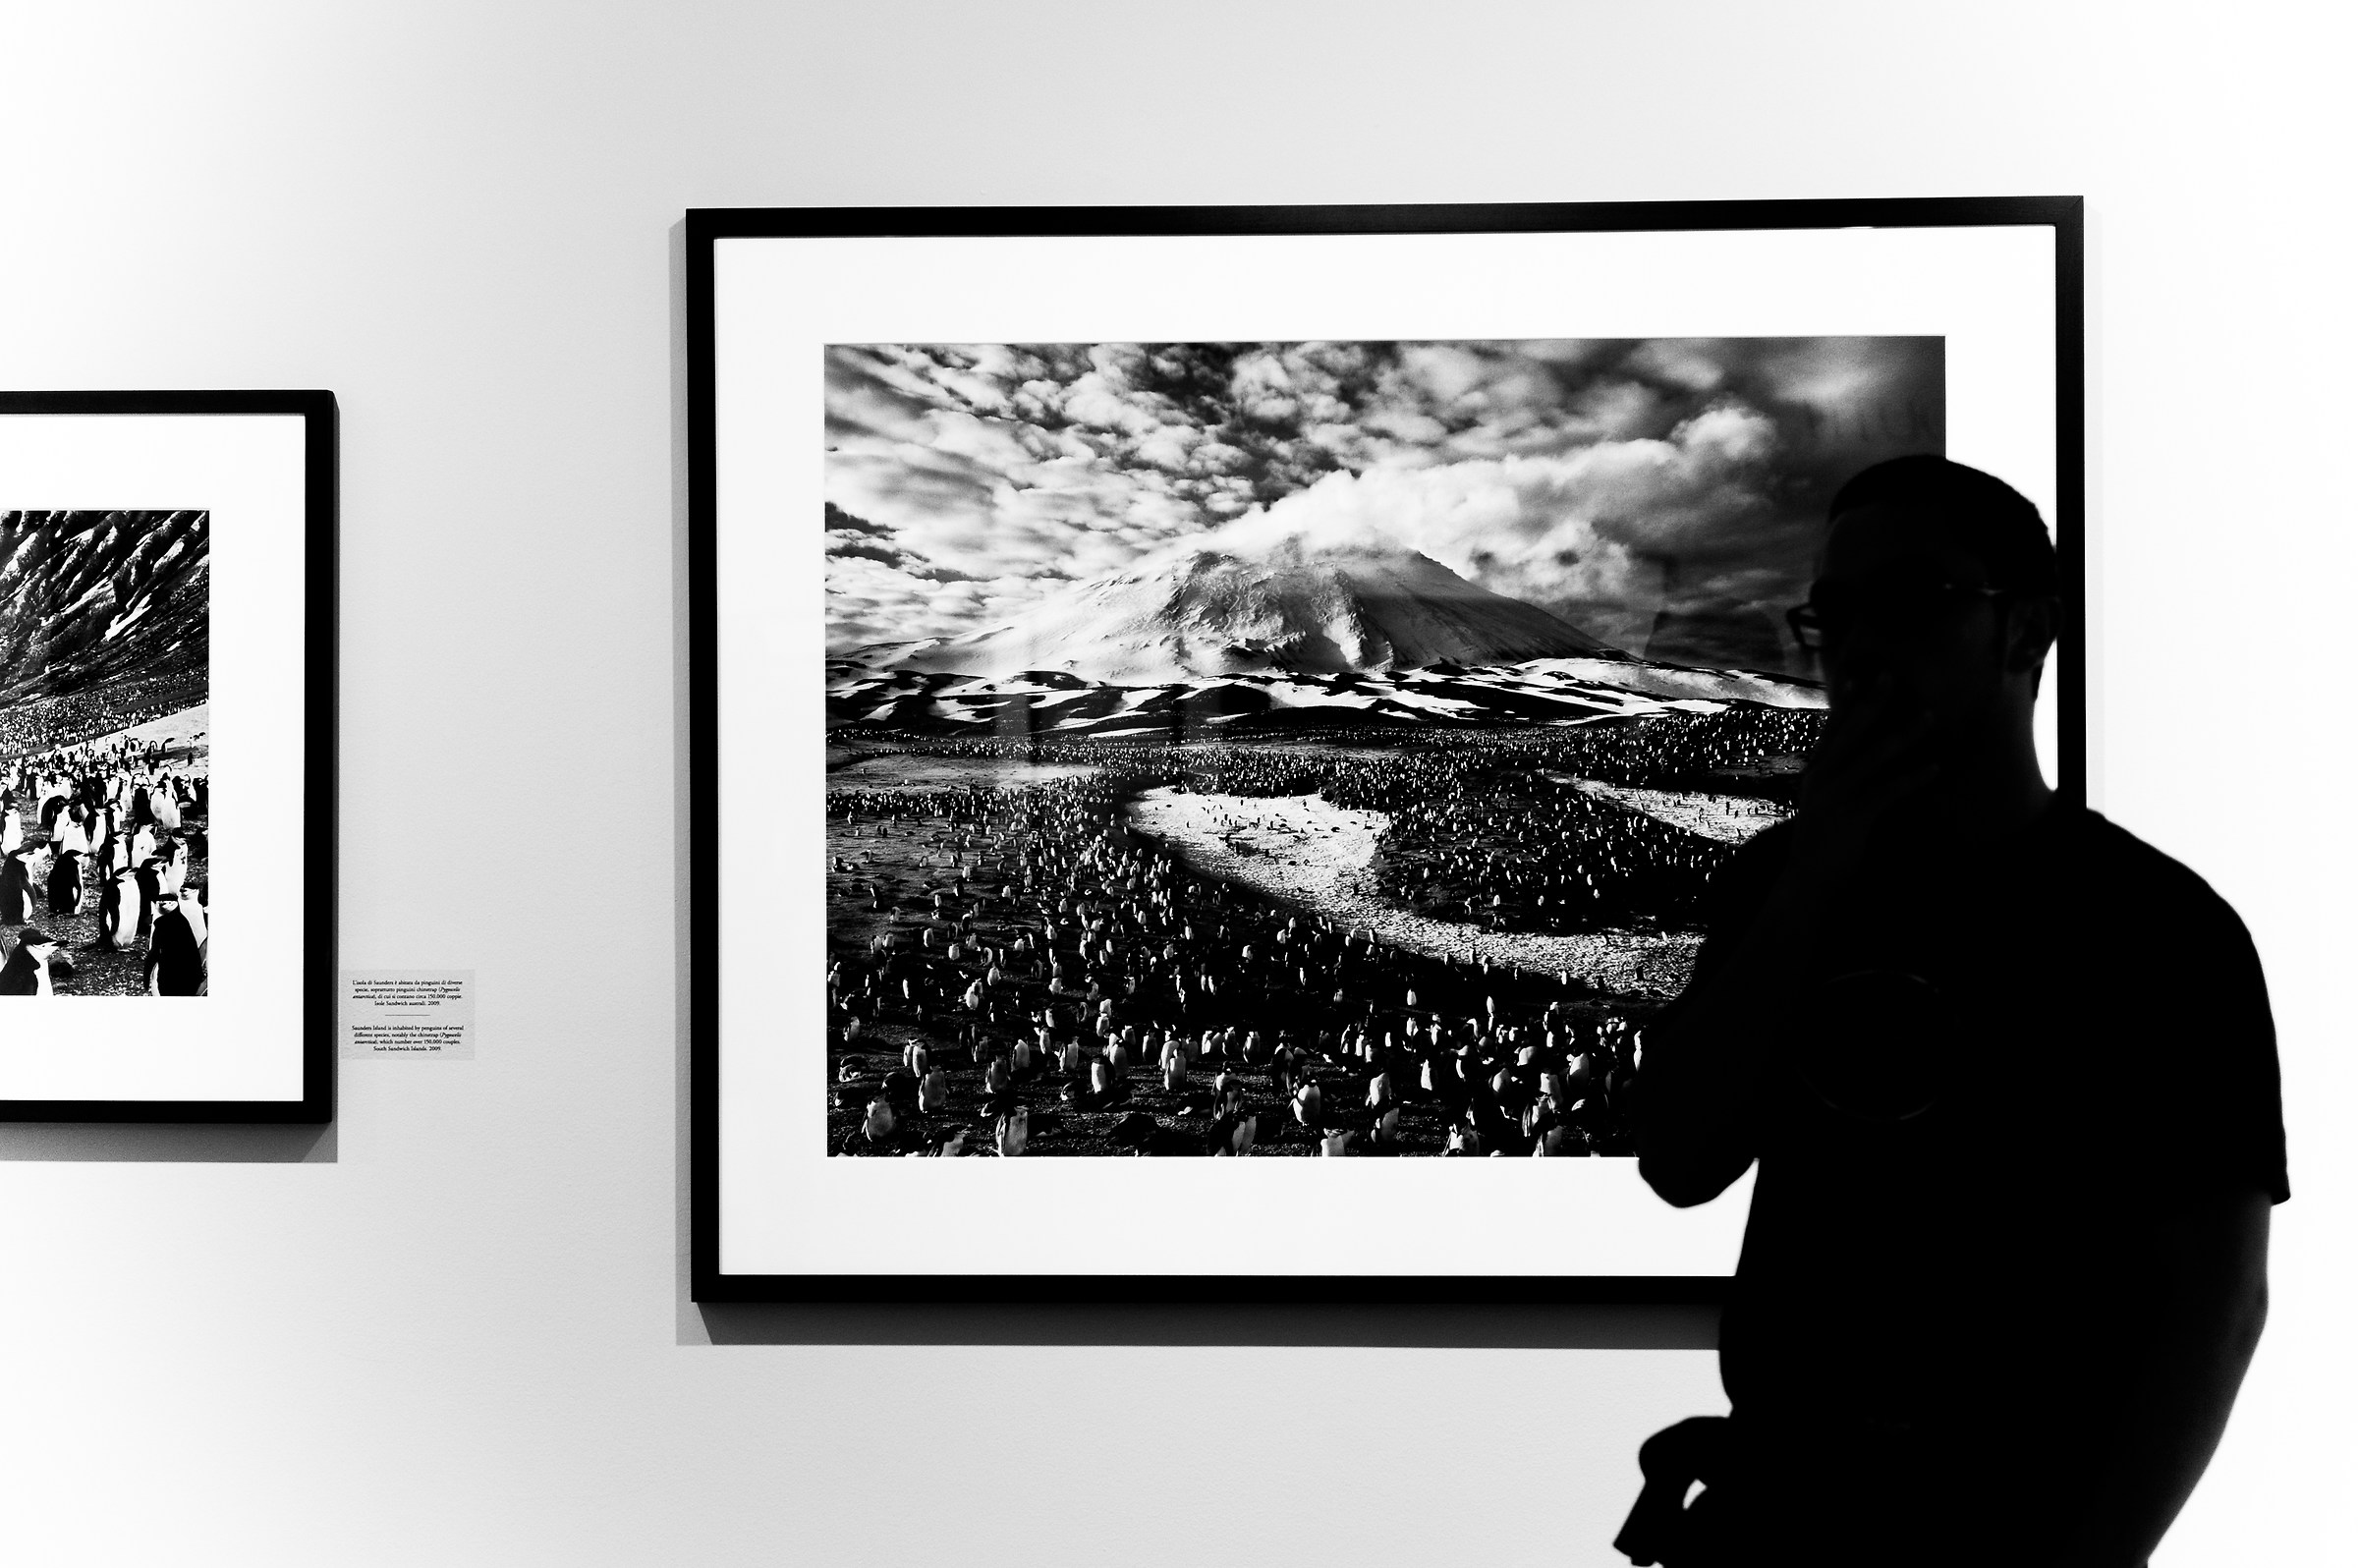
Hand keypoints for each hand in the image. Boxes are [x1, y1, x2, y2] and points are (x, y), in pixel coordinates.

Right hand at [1788, 673, 1941, 884]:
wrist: (1807, 881)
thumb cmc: (1821, 843)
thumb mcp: (1821, 804)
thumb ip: (1832, 780)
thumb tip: (1848, 759)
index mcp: (1816, 773)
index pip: (1831, 730)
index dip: (1845, 703)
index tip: (1857, 676)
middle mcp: (1823, 779)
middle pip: (1850, 733)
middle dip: (1872, 704)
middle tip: (1890, 677)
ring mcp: (1837, 797)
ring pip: (1873, 758)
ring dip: (1903, 735)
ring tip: (1928, 716)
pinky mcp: (1853, 818)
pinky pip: (1888, 792)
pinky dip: (1912, 777)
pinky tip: (1935, 767)